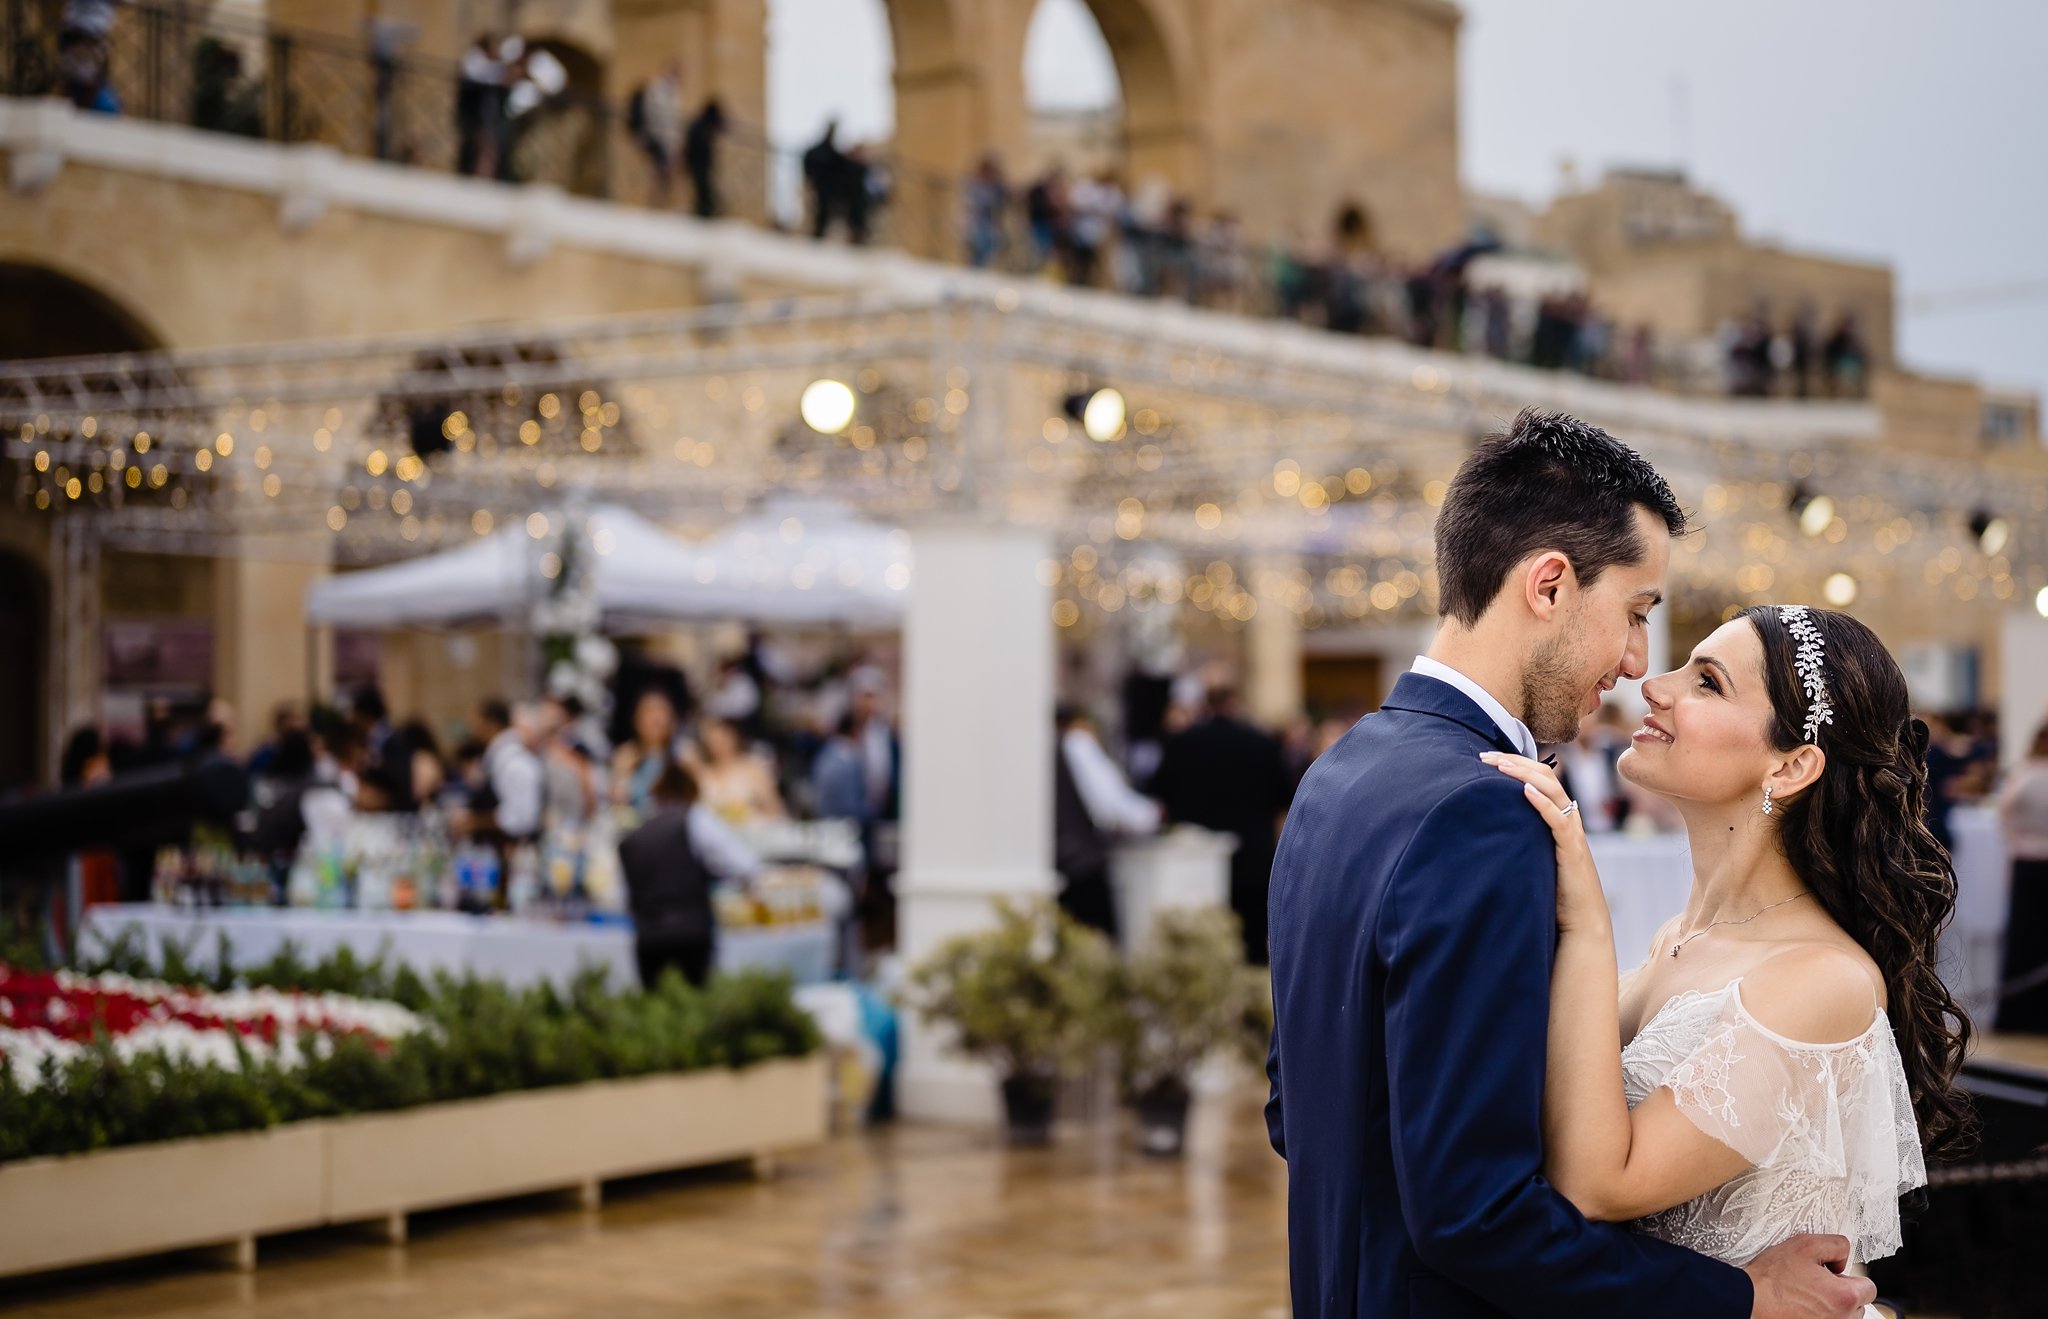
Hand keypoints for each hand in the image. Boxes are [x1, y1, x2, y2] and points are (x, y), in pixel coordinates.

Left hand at [1481, 753, 1606, 935]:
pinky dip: (1542, 802)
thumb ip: (1520, 837)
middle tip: (1486, 755)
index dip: (1516, 764)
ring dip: (1525, 774)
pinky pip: (1559, 821)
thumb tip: (1487, 825)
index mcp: (1557, 818)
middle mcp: (1567, 820)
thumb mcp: (1532, 856)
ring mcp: (1572, 834)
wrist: (1581, 922)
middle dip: (1516, 761)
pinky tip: (1525, 790)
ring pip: (1553, 791)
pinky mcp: (1572, 852)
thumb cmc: (1554, 892)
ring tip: (1501, 765)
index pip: (1538, 778)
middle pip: (1545, 776)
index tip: (1487, 758)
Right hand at [1743, 1234, 1876, 1317]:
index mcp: (1845, 1297)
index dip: (1850, 1277)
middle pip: (1858, 1305)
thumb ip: (1836, 1245)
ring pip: (1844, 1317)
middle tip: (1816, 1284)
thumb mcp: (1805, 1245)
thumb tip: (1843, 1258)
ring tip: (1807, 1297)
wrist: (1749, 1301)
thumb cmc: (1772, 1278)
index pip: (1870, 1288)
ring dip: (1833, 1308)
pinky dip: (1819, 1316)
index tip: (1833, 1274)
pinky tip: (1802, 1309)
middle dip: (1842, 1294)